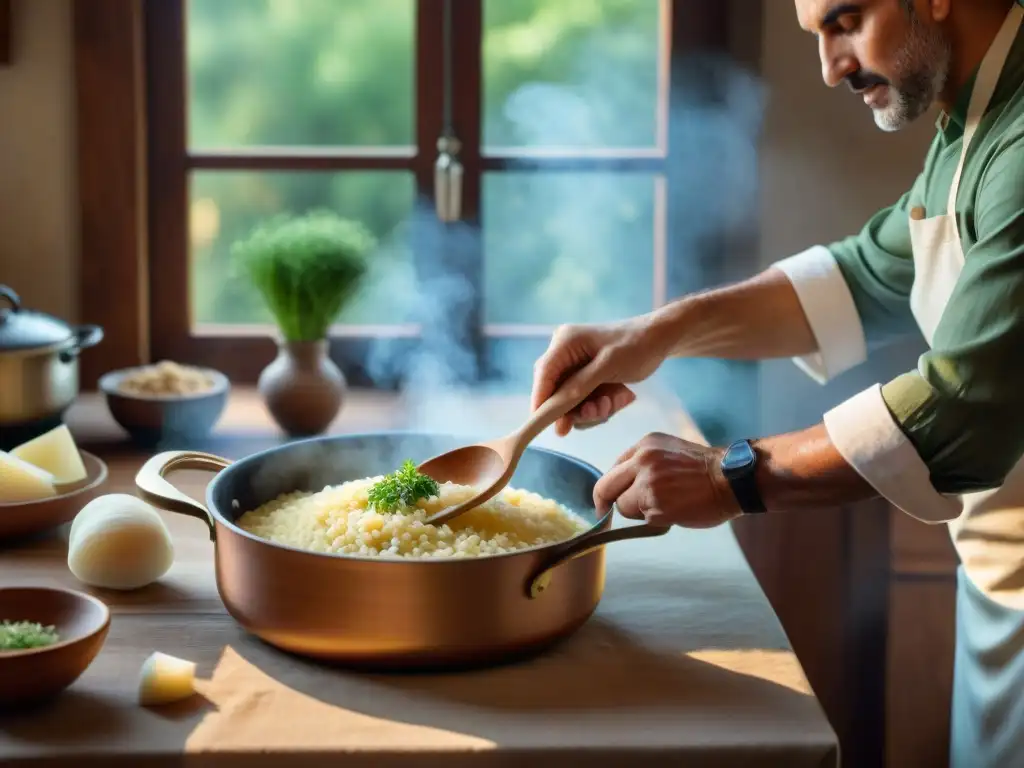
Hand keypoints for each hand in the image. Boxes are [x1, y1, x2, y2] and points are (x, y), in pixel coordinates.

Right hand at [531, 318, 671, 435]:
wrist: (659, 338)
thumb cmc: (636, 347)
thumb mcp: (607, 367)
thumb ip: (578, 388)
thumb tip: (554, 414)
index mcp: (565, 342)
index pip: (543, 376)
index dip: (541, 402)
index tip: (545, 426)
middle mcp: (564, 353)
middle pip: (555, 392)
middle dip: (577, 408)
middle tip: (601, 411)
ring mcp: (574, 365)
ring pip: (570, 400)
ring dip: (592, 409)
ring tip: (614, 402)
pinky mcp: (585, 375)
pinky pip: (584, 399)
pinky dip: (600, 404)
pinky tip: (618, 397)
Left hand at [594, 433, 741, 528]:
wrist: (732, 479)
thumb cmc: (704, 469)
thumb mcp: (668, 451)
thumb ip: (644, 463)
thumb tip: (624, 486)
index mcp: (645, 445)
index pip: (614, 468)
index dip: (611, 486)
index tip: (609, 498)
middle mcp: (642, 461)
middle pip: (606, 487)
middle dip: (605, 503)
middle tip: (605, 513)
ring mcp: (648, 484)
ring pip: (624, 507)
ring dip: (639, 512)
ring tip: (665, 506)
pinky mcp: (656, 506)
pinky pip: (643, 519)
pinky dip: (655, 520)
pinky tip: (675, 511)